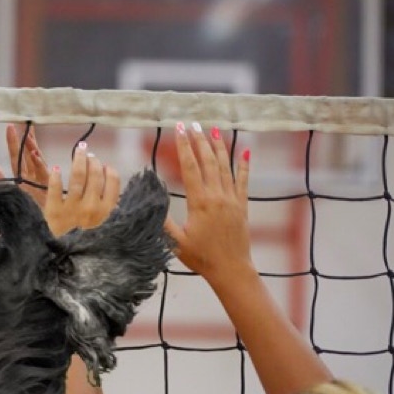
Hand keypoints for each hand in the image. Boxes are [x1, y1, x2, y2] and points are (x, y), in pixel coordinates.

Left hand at [0, 125, 49, 207]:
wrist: (42, 224)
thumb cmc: (28, 208)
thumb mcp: (11, 192)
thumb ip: (0, 180)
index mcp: (23, 175)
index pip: (17, 155)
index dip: (13, 141)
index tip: (10, 126)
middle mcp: (32, 174)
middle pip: (28, 152)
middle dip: (26, 137)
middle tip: (23, 121)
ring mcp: (41, 178)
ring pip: (36, 158)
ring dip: (31, 146)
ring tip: (27, 134)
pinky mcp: (48, 185)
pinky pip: (42, 171)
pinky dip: (38, 162)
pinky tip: (34, 154)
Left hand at [44, 141, 119, 236]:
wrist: (61, 254)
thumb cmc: (82, 236)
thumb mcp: (99, 222)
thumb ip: (106, 203)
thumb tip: (109, 175)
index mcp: (104, 212)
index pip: (113, 184)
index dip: (109, 171)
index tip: (104, 164)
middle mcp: (91, 210)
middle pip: (95, 177)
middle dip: (93, 162)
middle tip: (89, 155)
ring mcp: (72, 210)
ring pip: (78, 178)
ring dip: (79, 161)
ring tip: (79, 152)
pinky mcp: (54, 211)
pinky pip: (55, 189)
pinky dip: (56, 177)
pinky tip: (57, 168)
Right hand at [165, 123, 250, 284]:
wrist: (232, 270)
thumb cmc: (201, 258)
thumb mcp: (175, 242)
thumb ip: (162, 222)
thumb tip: (149, 202)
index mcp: (200, 202)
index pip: (190, 167)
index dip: (183, 146)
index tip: (178, 129)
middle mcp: (217, 196)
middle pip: (207, 161)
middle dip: (198, 140)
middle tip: (192, 123)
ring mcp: (232, 199)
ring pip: (225, 166)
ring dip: (218, 146)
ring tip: (212, 129)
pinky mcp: (242, 206)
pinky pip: (244, 181)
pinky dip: (244, 165)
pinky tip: (244, 151)